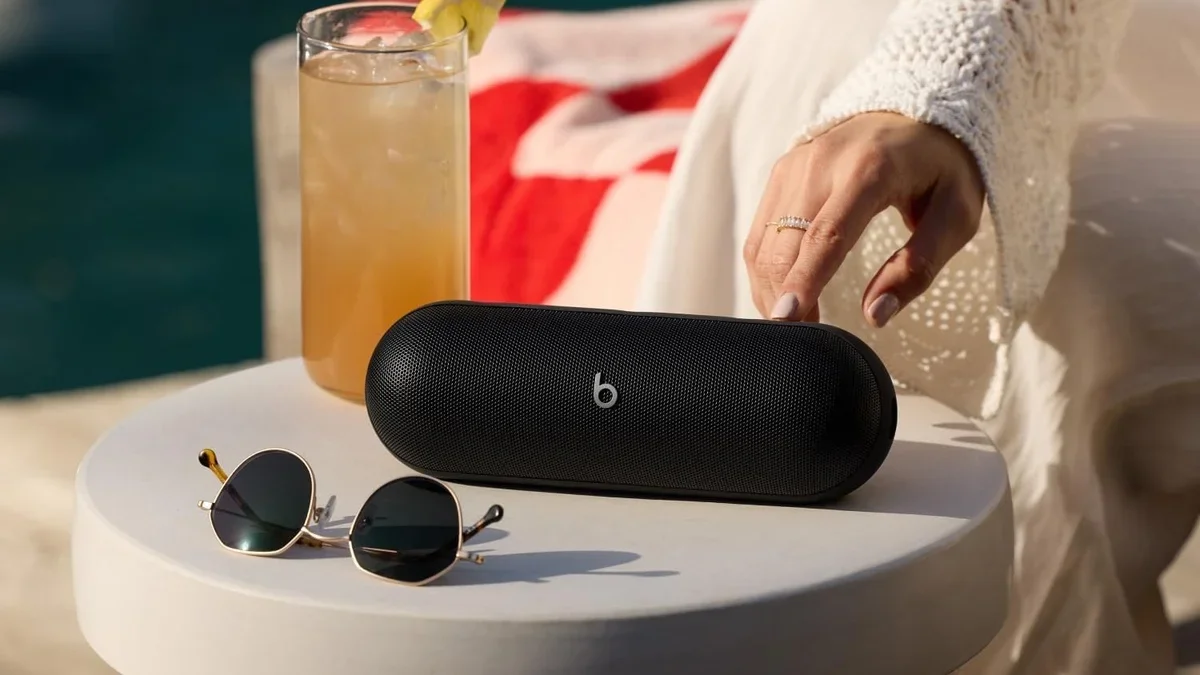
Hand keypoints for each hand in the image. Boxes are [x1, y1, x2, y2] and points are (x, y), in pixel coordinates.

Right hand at [743, 112, 984, 326]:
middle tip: (805, 343)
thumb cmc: (942, 167)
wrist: (913, 107)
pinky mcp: (780, 173)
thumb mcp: (957, 215)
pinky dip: (766, 272)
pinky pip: (760, 233)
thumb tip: (875, 316)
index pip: (826, 235)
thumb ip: (919, 266)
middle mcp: (821, 163)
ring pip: (763, 243)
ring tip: (796, 325)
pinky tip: (785, 296)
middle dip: (786, 300)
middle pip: (785, 245)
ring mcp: (793, 165)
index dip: (804, 282)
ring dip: (771, 291)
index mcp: (870, 170)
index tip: (788, 321)